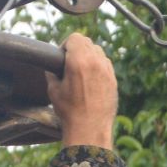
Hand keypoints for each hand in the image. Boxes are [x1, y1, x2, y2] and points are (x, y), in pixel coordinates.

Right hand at [48, 33, 116, 149]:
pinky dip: (98, 66)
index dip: (66, 45)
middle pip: (87, 42)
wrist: (89, 129)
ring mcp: (107, 70)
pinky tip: (91, 80)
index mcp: (79, 61)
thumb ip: (52, 72)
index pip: (74, 38)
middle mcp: (96, 62)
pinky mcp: (114, 79)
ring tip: (81, 72)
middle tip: (70, 63)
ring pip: (98, 51)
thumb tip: (53, 66)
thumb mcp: (53, 90)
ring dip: (89, 56)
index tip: (62, 56)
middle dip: (77, 49)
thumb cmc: (70, 111)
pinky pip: (105, 64)